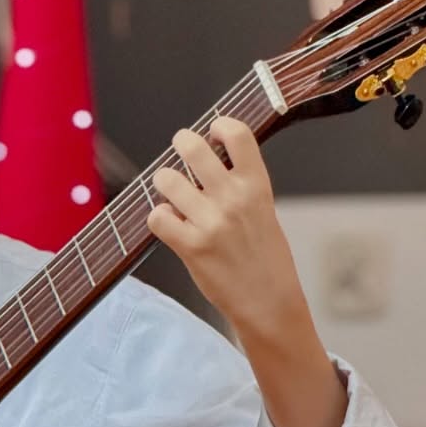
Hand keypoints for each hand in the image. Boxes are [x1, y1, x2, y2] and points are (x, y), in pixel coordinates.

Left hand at [146, 117, 304, 339]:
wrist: (268, 301)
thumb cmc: (265, 258)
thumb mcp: (263, 211)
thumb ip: (241, 185)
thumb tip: (210, 161)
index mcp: (257, 185)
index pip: (237, 133)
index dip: (219, 125)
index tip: (212, 132)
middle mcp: (233, 198)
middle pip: (192, 148)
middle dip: (180, 144)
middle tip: (179, 153)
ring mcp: (211, 222)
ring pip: (167, 180)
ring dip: (163, 183)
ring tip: (171, 193)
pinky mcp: (191, 247)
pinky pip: (157, 218)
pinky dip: (158, 219)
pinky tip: (169, 225)